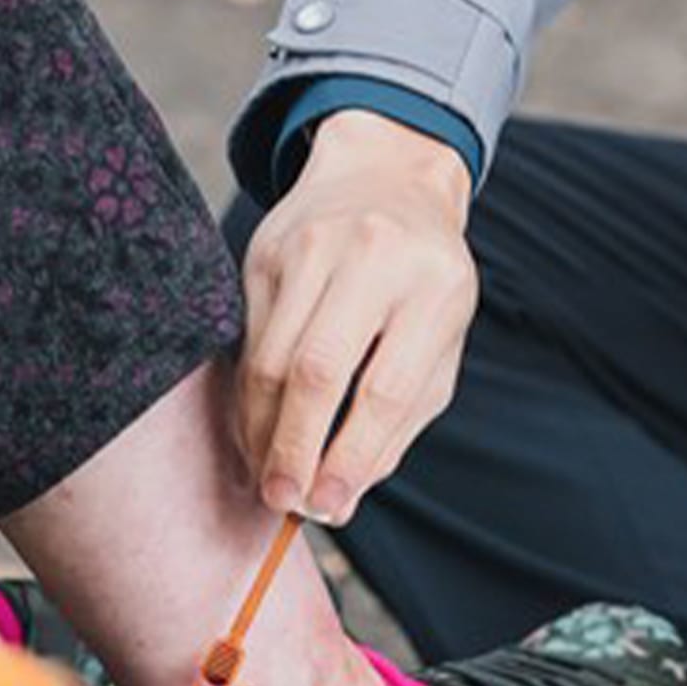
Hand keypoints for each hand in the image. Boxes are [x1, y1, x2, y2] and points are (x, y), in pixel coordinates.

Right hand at [237, 110, 476, 524]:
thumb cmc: (422, 278)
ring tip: (266, 475)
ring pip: (269, 359)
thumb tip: (342, 495)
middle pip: (316, 371)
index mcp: (435, 285)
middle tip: (283, 501)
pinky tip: (254, 428)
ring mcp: (312, 248)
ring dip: (261, 431)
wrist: (385, 177)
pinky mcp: (264, 250)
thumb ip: (399, 420)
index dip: (351, 456)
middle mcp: (373, 258)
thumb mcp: (440, 340)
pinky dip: (247, 397)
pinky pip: (246, 341)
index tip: (329, 508)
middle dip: (293, 449)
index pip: (386, 386)